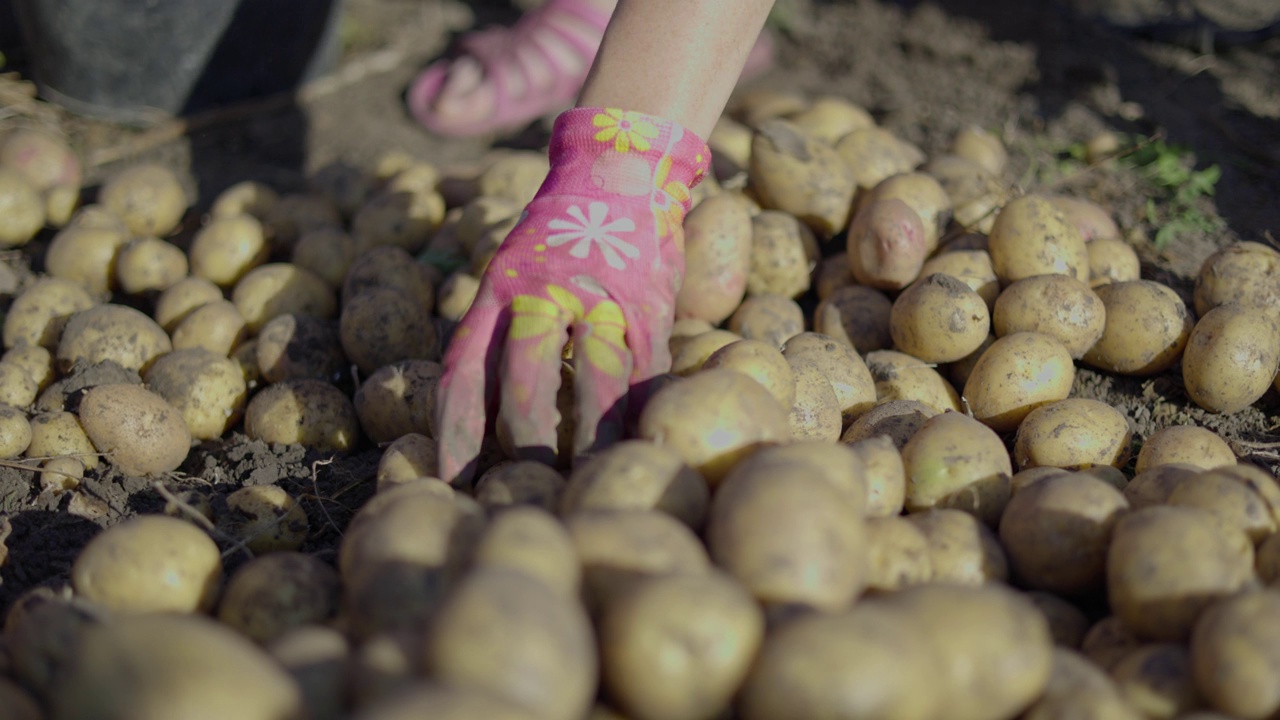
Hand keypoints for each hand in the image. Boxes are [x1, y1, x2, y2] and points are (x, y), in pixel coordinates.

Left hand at [435, 107, 710, 483]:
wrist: (616, 166)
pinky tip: (633, 444)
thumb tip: (483, 411)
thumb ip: (499, 328)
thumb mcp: (510, 269)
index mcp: (496, 289)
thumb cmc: (556, 236)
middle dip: (523, 446)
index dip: (455, 432)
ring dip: (588, 440)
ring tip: (582, 482)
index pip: (465, 370)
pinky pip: (644, 367)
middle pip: (527, 384)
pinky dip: (638, 410)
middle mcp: (542, 294)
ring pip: (593, 382)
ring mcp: (600, 297)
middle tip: (523, 492)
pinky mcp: (648, 302)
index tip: (450, 481)